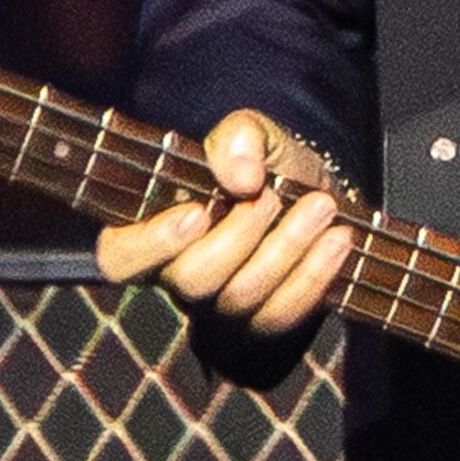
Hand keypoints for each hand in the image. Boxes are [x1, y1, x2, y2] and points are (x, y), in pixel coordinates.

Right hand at [93, 109, 353, 345]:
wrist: (317, 199)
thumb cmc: (267, 167)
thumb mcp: (253, 134)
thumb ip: (238, 137)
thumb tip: (240, 176)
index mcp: (151, 230)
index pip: (121, 257)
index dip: (153, 244)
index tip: (199, 212)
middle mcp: (177, 277)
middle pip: (192, 280)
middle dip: (238, 237)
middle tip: (271, 196)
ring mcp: (219, 309)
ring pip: (241, 298)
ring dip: (286, 249)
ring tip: (321, 206)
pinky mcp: (261, 326)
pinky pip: (281, 315)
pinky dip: (314, 275)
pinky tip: (338, 239)